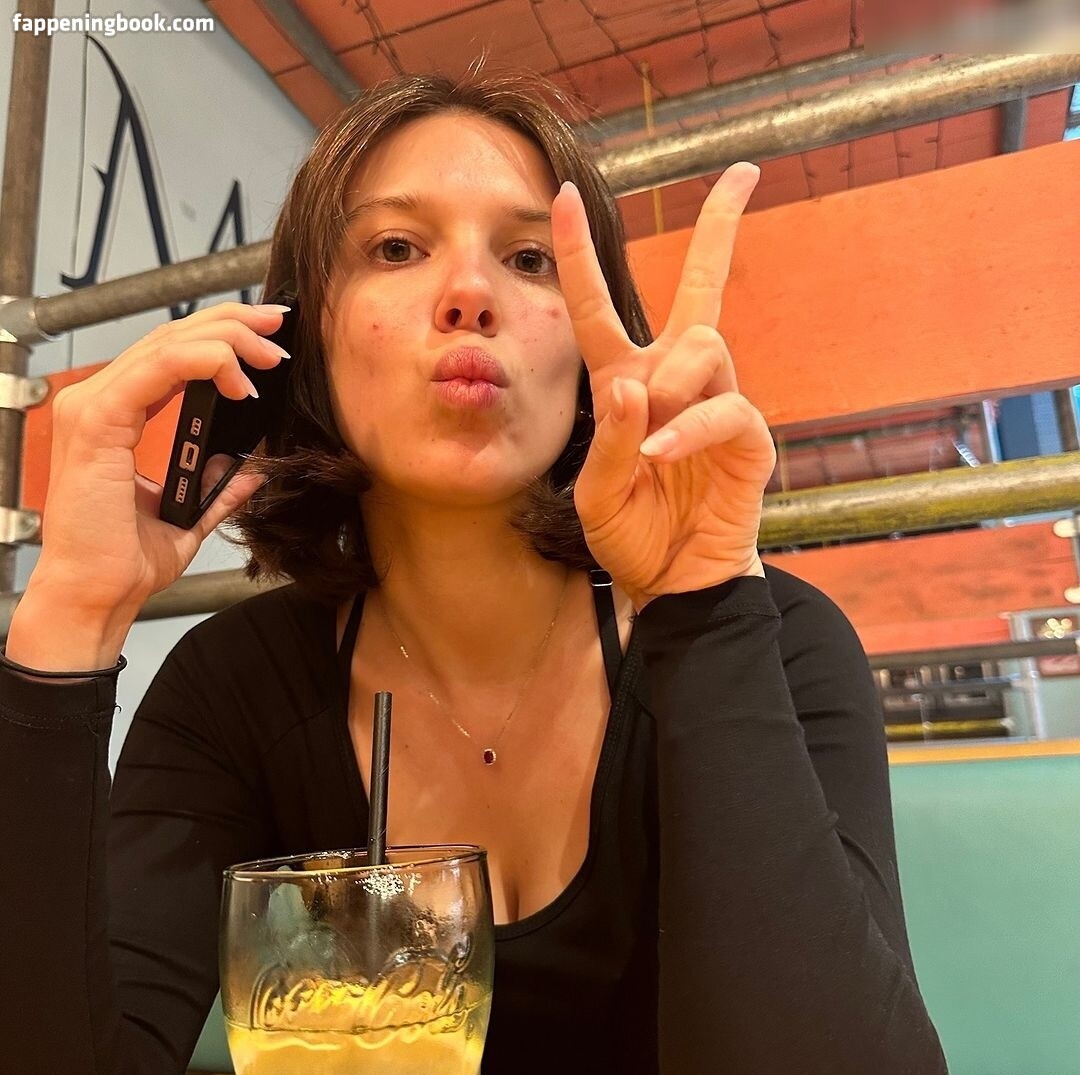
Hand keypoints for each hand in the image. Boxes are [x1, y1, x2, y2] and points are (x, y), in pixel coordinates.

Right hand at [8, 302, 289, 668]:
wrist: (97, 594)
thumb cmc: (125, 560)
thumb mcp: (187, 515)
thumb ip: (217, 488)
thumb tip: (251, 470)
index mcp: (113, 418)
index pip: (168, 356)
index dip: (218, 337)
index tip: (266, 342)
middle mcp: (97, 404)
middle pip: (169, 338)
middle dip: (231, 325)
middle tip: (278, 327)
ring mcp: (92, 408)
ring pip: (167, 345)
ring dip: (227, 340)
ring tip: (270, 352)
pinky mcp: (97, 422)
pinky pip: (157, 370)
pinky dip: (203, 363)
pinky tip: (238, 377)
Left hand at [551, 164, 775, 609]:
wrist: (674, 581)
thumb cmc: (631, 534)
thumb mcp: (595, 493)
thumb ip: (607, 440)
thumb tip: (634, 384)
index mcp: (625, 383)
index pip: (598, 306)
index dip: (579, 253)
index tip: (563, 195)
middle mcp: (673, 381)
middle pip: (701, 286)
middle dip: (721, 227)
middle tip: (745, 172)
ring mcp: (715, 403)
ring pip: (703, 343)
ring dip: (669, 382)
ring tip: (650, 440)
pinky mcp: (747, 437)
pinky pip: (724, 406)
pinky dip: (688, 429)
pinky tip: (659, 455)